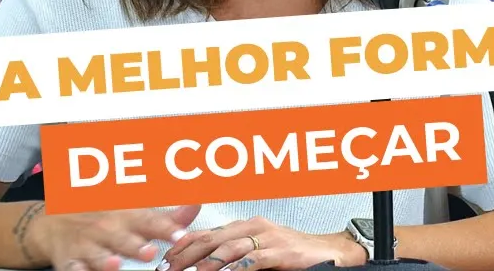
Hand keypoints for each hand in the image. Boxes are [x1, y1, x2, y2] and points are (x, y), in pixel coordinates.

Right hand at [20, 203, 200, 270]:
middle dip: (135, 245)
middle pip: (122, 238)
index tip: (180, 234)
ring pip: (96, 254)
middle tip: (149, 253)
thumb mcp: (132, 210)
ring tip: (116, 265)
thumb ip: (166, 214)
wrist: (55, 221)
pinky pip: (72, 267)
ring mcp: (86, 244)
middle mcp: (106, 228)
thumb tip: (196, 206)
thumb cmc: (102, 214)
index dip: (164, 227)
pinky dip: (77, 270)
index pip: (149, 220)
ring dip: (105, 260)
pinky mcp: (69, 259)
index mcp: (125, 214)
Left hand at [159, 216, 364, 270]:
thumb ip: (235, 257)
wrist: (329, 251)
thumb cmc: (293, 253)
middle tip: (168, 269)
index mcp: (245, 225)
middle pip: (212, 240)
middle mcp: (254, 226)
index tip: (164, 261)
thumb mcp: (259, 252)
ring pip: (230, 248)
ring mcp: (268, 238)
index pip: (205, 233)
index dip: (182, 246)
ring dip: (207, 263)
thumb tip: (204, 268)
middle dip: (186, 256)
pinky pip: (254, 260)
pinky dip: (237, 269)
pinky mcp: (282, 252)